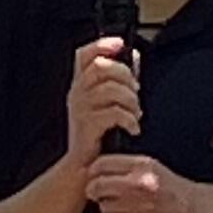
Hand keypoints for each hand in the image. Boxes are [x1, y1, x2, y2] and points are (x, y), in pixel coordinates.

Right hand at [63, 34, 141, 171]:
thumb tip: (133, 56)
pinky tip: (133, 128)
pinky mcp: (87, 125)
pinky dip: (129, 119)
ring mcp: (80, 109)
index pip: (84, 55)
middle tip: (136, 92)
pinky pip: (113, 113)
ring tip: (136, 113)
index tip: (120, 44)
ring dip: (130, 100)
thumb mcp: (106, 104)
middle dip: (126, 76)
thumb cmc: (98, 136)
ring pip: (110, 89)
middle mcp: (77, 94)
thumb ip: (118, 80)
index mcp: (80, 85)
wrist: (83, 168)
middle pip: (102, 67)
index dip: (101, 45)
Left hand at [84, 153, 212, 212]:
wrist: (197, 211)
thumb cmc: (175, 189)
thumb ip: (126, 167)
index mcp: (142, 166)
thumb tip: (97, 170)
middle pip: (96, 186)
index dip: (94, 171)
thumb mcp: (153, 167)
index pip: (102, 164)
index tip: (94, 175)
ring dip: (106, 207)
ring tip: (120, 206)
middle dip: (94, 190)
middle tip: (97, 192)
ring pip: (102, 207)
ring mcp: (136, 207)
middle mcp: (137, 185)